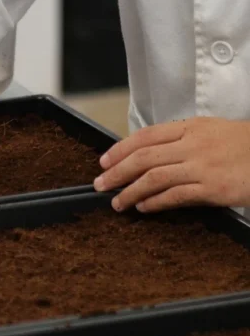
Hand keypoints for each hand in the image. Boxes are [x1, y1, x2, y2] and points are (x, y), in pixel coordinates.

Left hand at [93, 117, 249, 212]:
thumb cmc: (244, 145)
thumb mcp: (211, 131)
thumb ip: (180, 139)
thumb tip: (147, 155)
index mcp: (191, 127)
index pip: (145, 136)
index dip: (120, 149)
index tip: (103, 162)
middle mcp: (193, 144)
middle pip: (143, 158)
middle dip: (116, 172)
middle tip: (100, 184)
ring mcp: (202, 166)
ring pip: (154, 178)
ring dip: (130, 191)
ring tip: (117, 202)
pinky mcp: (213, 188)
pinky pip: (175, 196)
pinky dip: (155, 202)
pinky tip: (143, 208)